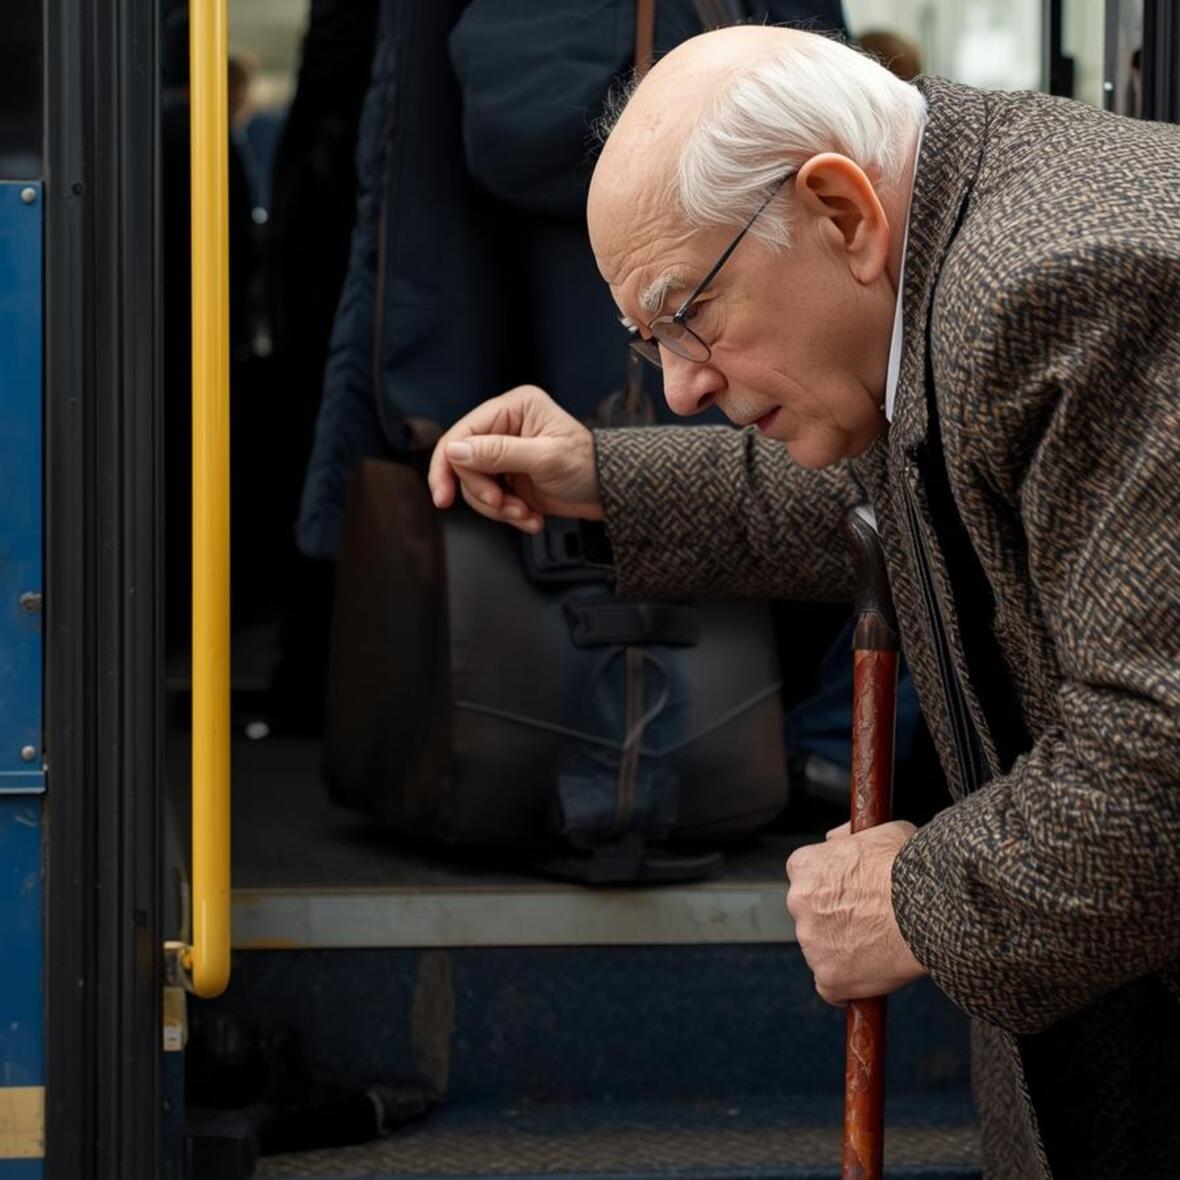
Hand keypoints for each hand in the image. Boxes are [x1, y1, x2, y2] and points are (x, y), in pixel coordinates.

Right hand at [427, 385, 602, 533]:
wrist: (610, 493)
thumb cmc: (587, 466)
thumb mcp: (544, 459)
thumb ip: (498, 453)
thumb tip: (455, 450)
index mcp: (513, 408)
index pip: (463, 432)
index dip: (448, 465)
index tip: (444, 496)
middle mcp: (505, 426)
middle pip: (464, 462)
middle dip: (483, 492)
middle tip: (505, 506)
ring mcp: (506, 453)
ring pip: (474, 485)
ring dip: (497, 507)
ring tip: (525, 514)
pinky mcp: (509, 478)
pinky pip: (490, 499)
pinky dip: (507, 514)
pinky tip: (531, 518)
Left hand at [785, 819, 925, 1004]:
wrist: (931, 907)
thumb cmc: (910, 866)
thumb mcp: (880, 831)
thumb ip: (849, 837)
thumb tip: (838, 839)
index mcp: (805, 866)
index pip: (805, 877)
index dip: (830, 885)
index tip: (850, 893)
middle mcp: (799, 902)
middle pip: (811, 914)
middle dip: (834, 918)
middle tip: (869, 921)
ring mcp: (812, 943)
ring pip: (822, 950)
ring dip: (843, 949)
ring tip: (881, 944)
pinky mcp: (829, 978)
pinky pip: (832, 987)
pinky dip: (848, 985)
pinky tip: (870, 975)